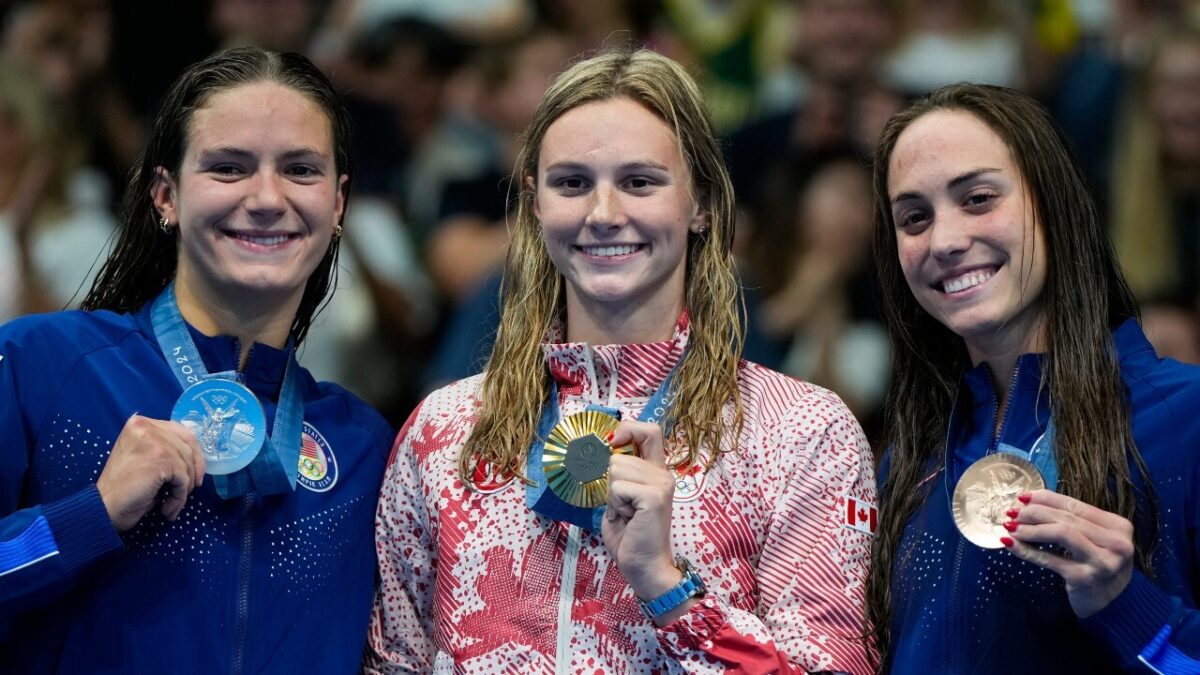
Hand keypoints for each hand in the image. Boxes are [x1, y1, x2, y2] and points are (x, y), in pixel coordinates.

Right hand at [96, 415, 205, 531]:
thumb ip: (164, 447)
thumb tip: (196, 455)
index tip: (195, 473)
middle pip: (188, 445)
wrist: (104, 507)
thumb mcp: (144, 457)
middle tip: (191, 488)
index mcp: (139, 423)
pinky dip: (179, 496)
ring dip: (184, 487)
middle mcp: (145, 427)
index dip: (193, 452)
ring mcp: (153, 441)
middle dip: (194, 469)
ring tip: (171, 503)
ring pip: (187, 463)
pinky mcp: (161, 458)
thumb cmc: (123, 487)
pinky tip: (167, 507)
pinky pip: (183, 478)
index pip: (180, 431)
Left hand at [601, 421, 681, 610]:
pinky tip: (628, 518)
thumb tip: (600, 452)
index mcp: (656, 472)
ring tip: (626, 513)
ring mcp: (661, 484)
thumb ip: (618, 476)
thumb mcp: (620, 500)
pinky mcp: (654, 497)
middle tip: (622, 506)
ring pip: (615, 470)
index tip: (611, 443)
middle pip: (618, 455)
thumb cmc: (630, 538)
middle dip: (609, 481)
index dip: (627, 429)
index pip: (650, 431)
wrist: (645, 568)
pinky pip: (617, 488)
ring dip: (611, 495)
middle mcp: (663, 474)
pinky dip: (615, 504)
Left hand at [1001, 489, 1134, 617]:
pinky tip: (1011, 544)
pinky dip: (1027, 550)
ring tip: (1011, 527)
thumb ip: (1072, 521)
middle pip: (1067, 518)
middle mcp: (1116, 543)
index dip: (1047, 498)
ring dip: (1031, 529)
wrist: (1113, 605)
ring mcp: (1102, 562)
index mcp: (1119, 527)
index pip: (1076, 506)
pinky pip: (1050, 559)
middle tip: (1013, 513)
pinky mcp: (1085, 579)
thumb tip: (1028, 502)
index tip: (1023, 497)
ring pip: (1061, 533)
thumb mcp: (1095, 540)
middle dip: (1035, 512)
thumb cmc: (1099, 565)